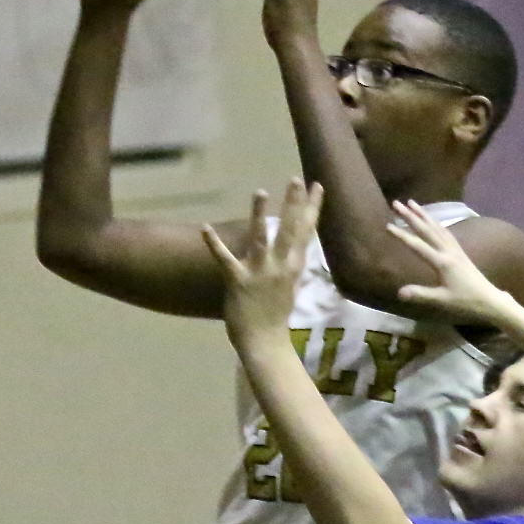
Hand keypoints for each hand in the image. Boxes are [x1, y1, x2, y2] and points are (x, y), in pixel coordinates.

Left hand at [203, 178, 322, 344]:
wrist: (265, 344)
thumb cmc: (276, 318)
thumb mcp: (291, 288)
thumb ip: (292, 266)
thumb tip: (299, 253)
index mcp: (293, 266)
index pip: (306, 231)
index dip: (313, 207)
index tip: (318, 185)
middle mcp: (280, 266)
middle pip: (289, 230)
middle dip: (294, 204)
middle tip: (296, 179)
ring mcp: (259, 273)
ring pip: (260, 238)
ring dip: (258, 215)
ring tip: (260, 191)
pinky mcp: (238, 281)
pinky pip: (224, 259)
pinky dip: (214, 244)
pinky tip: (205, 227)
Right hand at [387, 199, 514, 323]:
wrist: (489, 300)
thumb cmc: (465, 301)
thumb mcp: (442, 300)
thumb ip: (421, 294)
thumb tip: (399, 292)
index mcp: (442, 262)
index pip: (418, 246)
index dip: (402, 235)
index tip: (388, 225)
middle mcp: (448, 251)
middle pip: (427, 230)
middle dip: (411, 216)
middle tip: (397, 203)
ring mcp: (455, 249)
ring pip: (437, 227)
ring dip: (423, 214)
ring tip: (412, 203)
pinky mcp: (460, 251)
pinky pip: (446, 232)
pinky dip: (437, 222)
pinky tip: (433, 219)